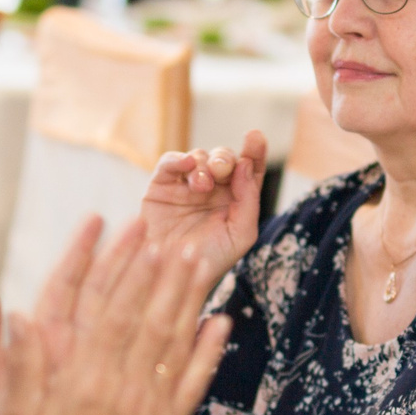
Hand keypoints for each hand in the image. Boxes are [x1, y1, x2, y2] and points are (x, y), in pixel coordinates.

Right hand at [3, 217, 230, 414]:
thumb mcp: (15, 413)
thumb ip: (22, 362)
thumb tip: (18, 313)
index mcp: (83, 379)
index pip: (111, 313)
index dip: (130, 274)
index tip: (142, 242)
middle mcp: (122, 388)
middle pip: (149, 319)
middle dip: (165, 276)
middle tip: (180, 240)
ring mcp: (150, 407)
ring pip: (174, 343)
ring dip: (188, 300)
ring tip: (199, 265)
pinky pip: (193, 382)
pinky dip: (208, 351)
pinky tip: (220, 322)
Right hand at [142, 129, 267, 289]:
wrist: (170, 277)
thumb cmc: (208, 261)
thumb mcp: (240, 235)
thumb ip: (249, 200)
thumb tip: (246, 164)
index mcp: (235, 200)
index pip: (249, 170)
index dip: (254, 151)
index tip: (255, 137)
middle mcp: (213, 190)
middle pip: (224, 158)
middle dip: (225, 158)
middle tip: (222, 170)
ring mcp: (186, 186)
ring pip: (199, 156)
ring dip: (203, 164)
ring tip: (201, 186)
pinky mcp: (161, 186)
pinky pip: (170, 162)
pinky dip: (179, 158)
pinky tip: (187, 165)